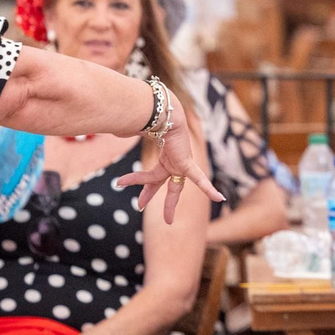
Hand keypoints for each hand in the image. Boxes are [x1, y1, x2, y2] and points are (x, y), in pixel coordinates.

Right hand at [113, 86, 224, 222]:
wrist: (164, 113)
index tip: (121, 184)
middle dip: (152, 196)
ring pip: (174, 188)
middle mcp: (173, 163)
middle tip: (140, 206)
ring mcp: (181, 164)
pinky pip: (199, 179)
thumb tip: (115, 127)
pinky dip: (209, 189)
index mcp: (164, 159)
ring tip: (168, 221)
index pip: (151, 176)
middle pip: (161, 184)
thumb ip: (127, 131)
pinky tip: (220, 199)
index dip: (138, 182)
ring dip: (170, 205)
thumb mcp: (137, 130)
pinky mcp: (187, 164)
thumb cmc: (153, 119)